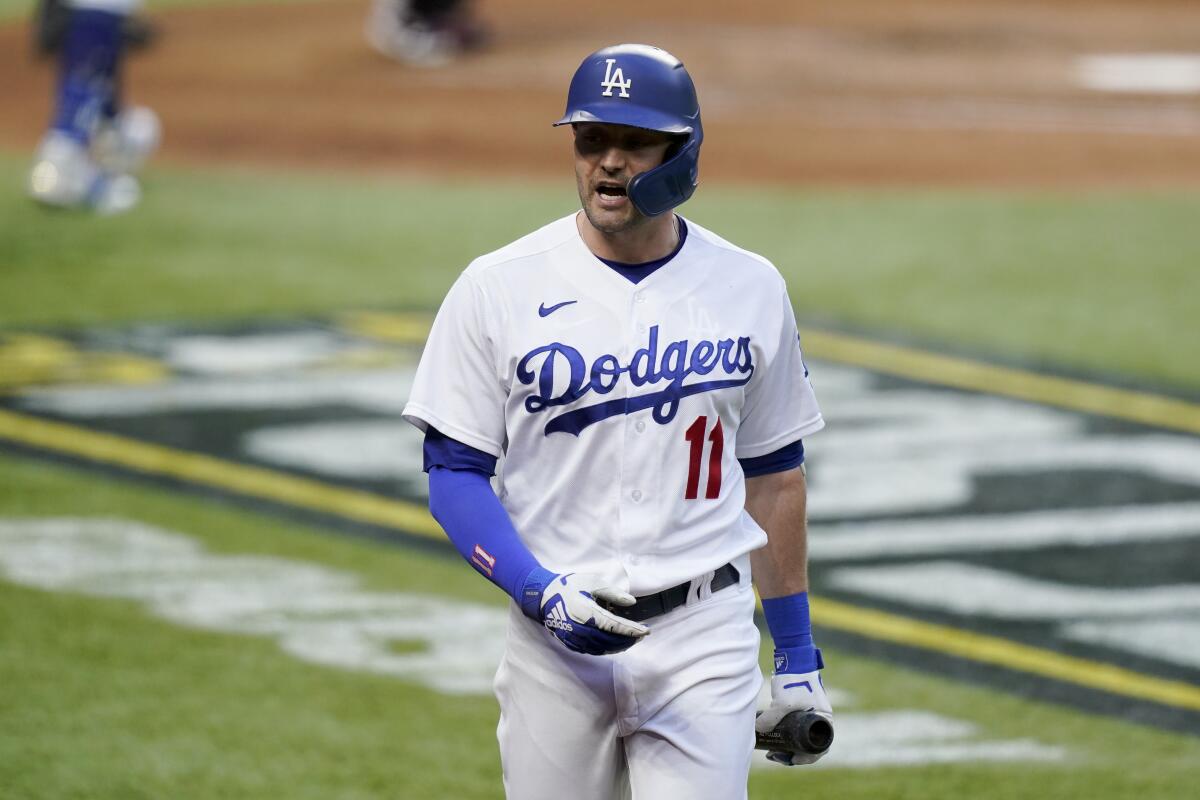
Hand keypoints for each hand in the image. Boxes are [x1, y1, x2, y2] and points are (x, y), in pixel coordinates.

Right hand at [522, 571, 648, 655]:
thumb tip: (631, 602)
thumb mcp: (592, 582)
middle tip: (641, 635)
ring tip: (631, 640)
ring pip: (601, 648)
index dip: (631, 630)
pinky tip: (614, 645)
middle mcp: (580, 628)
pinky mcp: (569, 642)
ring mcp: (574, 637)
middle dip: (628, 639)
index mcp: (586, 612)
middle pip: (610, 640)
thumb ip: (613, 592)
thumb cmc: (569, 586)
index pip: (614, 625)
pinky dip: (605, 649)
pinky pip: (591, 650)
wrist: (542, 596)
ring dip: (619, 646)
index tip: (646, 630)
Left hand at [755, 656, 832, 765]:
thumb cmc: (795, 680)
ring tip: (771, 753)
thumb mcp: (783, 702)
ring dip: (788, 747)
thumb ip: (770, 718)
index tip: (791, 760)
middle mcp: (819, 719)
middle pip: (809, 745)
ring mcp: (810, 715)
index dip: (806, 758)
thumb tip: (757, 731)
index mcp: (824, 720)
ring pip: (800, 738)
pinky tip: (772, 741)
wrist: (793, 660)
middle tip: (776, 757)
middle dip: (793, 754)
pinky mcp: (799, 710)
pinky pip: (794, 729)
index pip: (820, 748)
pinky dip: (786, 737)